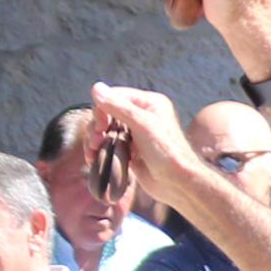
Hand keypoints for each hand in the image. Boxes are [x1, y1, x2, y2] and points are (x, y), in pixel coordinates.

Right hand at [87, 83, 199, 201]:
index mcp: (149, 103)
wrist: (177, 183)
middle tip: (96, 141)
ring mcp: (135, 134)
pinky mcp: (130, 151)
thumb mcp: (142, 124)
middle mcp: (142, 115)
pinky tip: (93, 158)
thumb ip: (118, 106)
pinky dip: (99, 150)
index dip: (102, 108)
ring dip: (94, 139)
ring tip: (93, 152)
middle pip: (107, 113)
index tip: (101, 125)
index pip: (115, 96)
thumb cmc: (166, 151)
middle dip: (97, 126)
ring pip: (105, 130)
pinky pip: (108, 145)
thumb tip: (96, 87)